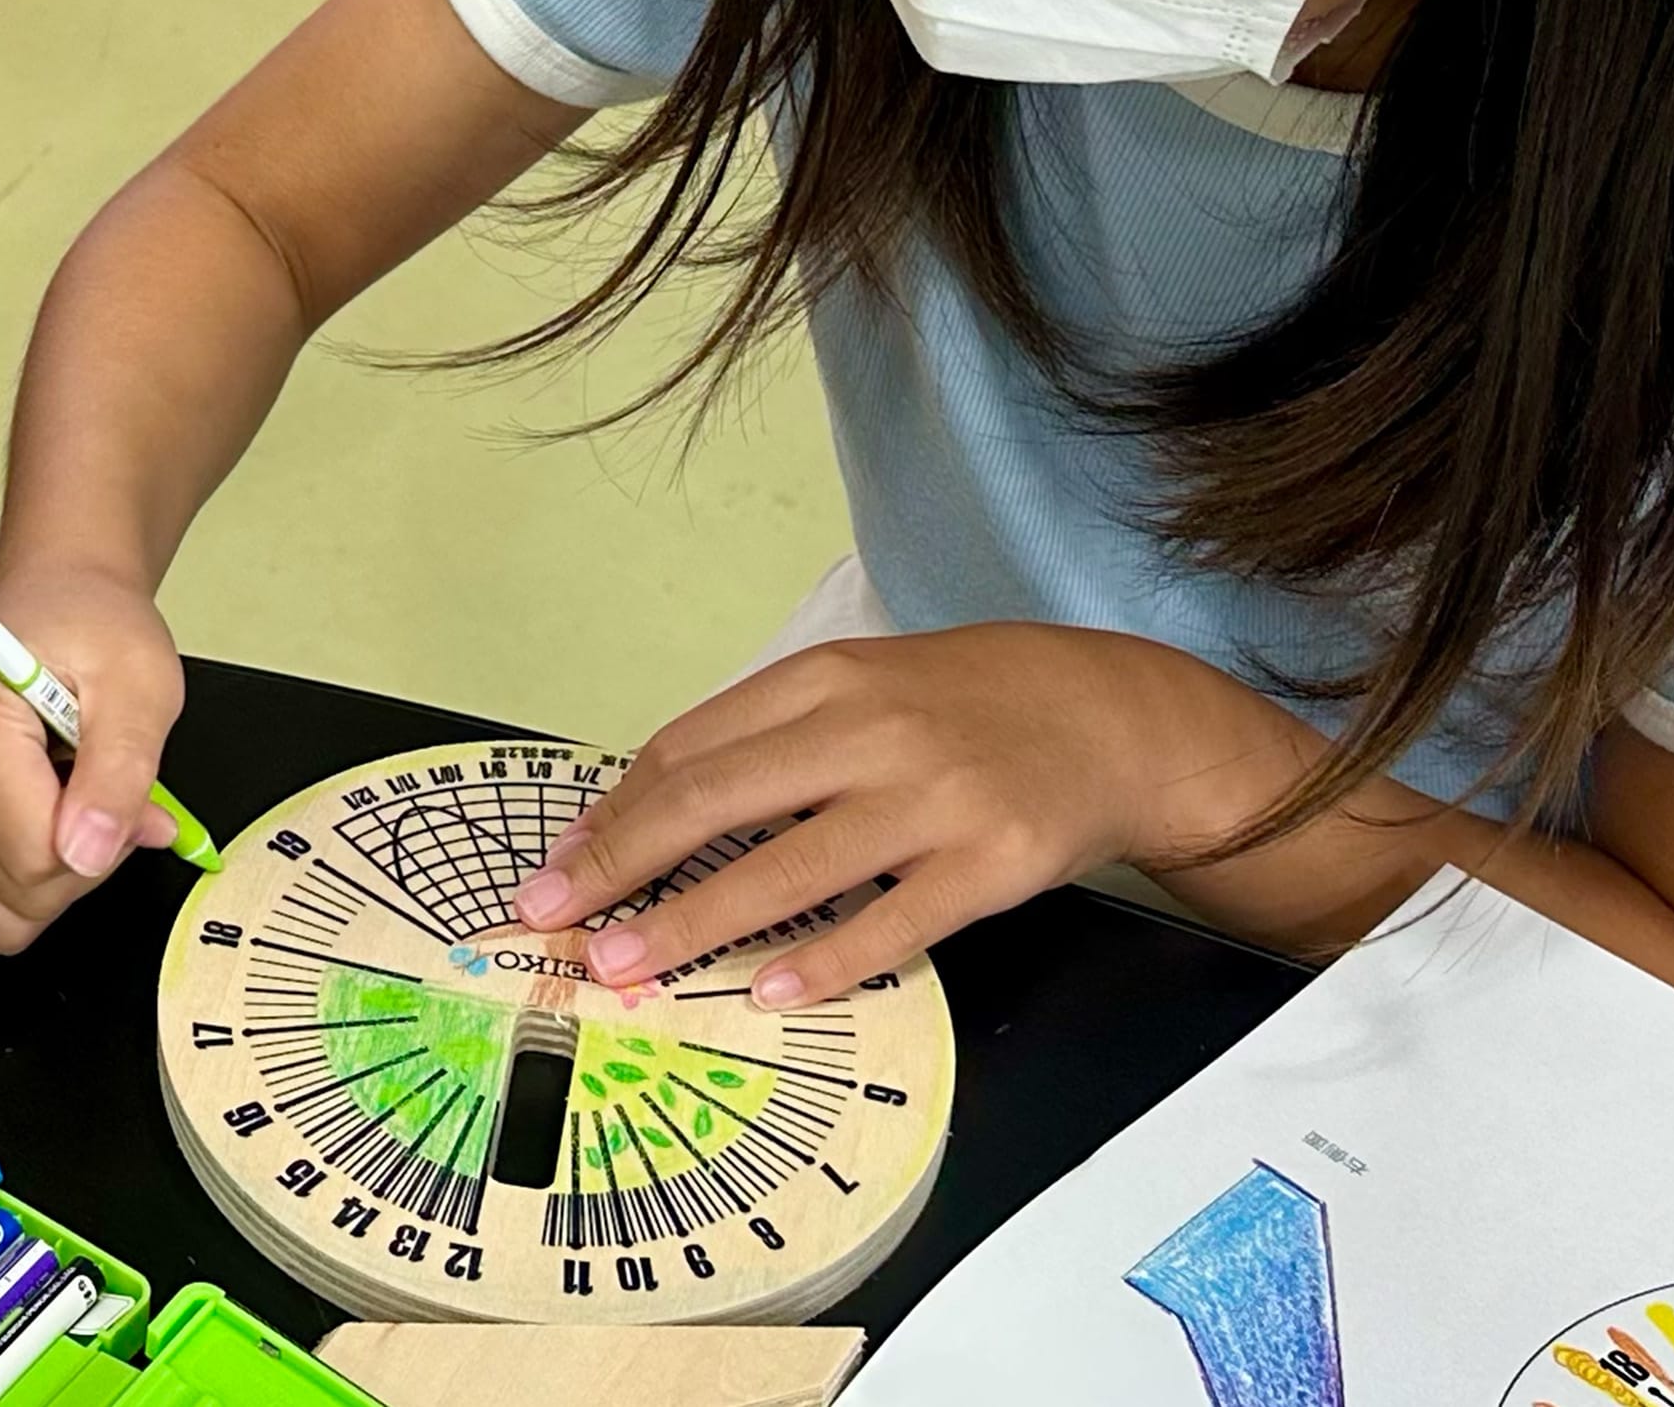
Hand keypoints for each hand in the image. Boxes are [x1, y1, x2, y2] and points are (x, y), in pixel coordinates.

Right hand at [0, 562, 182, 951]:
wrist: (52, 608)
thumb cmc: (91, 634)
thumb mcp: (142, 687)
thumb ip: (122, 774)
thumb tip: (89, 854)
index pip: (34, 854)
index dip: (104, 842)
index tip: (126, 794)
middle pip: (12, 893)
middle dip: (78, 860)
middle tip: (96, 790)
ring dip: (47, 874)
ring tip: (59, 795)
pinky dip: (13, 876)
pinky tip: (27, 811)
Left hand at [508, 625, 1240, 1007]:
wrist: (1118, 717)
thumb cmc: (971, 706)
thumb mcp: (865, 686)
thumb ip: (770, 738)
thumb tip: (652, 808)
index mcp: (824, 680)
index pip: (688, 749)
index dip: (614, 813)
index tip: (559, 865)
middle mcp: (869, 731)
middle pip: (715, 801)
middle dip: (621, 866)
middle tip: (555, 919)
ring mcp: (931, 798)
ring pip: (788, 868)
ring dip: (694, 923)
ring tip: (627, 966)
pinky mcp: (991, 862)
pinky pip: (891, 922)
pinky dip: (825, 961)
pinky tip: (769, 993)